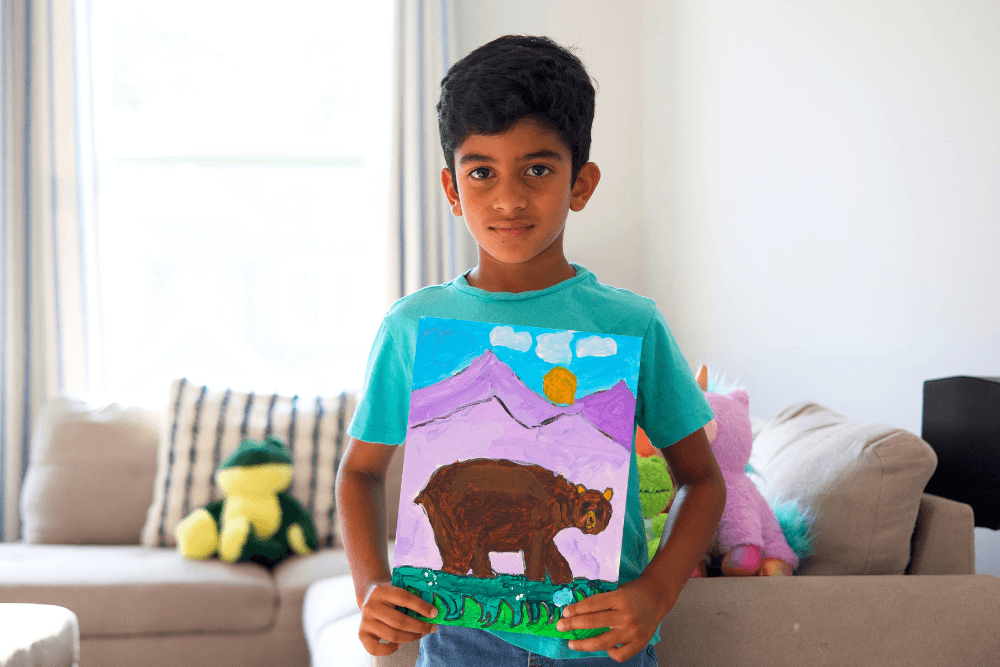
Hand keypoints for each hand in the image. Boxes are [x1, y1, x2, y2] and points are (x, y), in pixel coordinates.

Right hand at [358, 581, 437, 656]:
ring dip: (410, 637)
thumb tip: (432, 612)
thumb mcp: (397, 589)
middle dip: (419, 627)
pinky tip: (400, 644)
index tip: (434, 613)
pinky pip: (375, 649)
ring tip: (421, 634)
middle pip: (399, 621)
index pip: (404, 598)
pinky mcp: (362, 634)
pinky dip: (390, 649)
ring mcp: (365, 621)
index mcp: (382, 591)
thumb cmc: (389, 594)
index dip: (421, 607)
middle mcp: (371, 606)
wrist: (368, 594)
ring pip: (392, 635)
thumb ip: (410, 597)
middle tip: (431, 628)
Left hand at [555, 577, 676, 662]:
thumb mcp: (617, 590)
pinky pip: (619, 655)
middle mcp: (626, 615)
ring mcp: (632, 631)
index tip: (565, 613)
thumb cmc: (633, 593)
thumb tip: (577, 612)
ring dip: (583, 644)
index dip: (576, 609)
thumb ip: (602, 602)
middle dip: (573, 625)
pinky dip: (609, 652)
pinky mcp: (639, 643)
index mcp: (619, 598)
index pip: (592, 604)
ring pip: (603, 642)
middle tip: (560, 626)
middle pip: (593, 622)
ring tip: (572, 643)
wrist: (657, 598)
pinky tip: (604, 646)